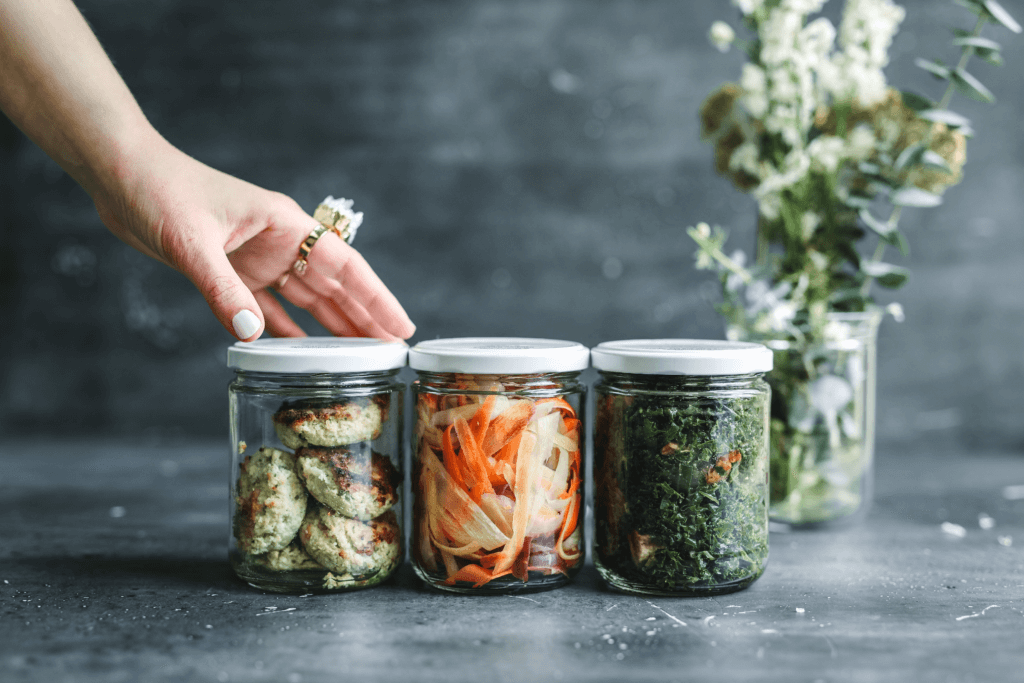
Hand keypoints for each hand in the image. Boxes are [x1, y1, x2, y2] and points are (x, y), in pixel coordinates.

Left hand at [91, 135, 415, 340]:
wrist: (120, 174)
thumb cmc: (160, 189)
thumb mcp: (192, 240)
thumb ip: (221, 288)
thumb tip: (251, 334)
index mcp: (284, 224)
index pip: (344, 265)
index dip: (375, 297)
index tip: (401, 325)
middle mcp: (278, 242)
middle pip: (333, 286)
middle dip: (364, 317)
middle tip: (393, 351)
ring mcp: (257, 258)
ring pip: (306, 299)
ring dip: (332, 326)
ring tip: (361, 356)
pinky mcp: (232, 271)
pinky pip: (268, 307)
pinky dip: (285, 330)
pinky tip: (302, 351)